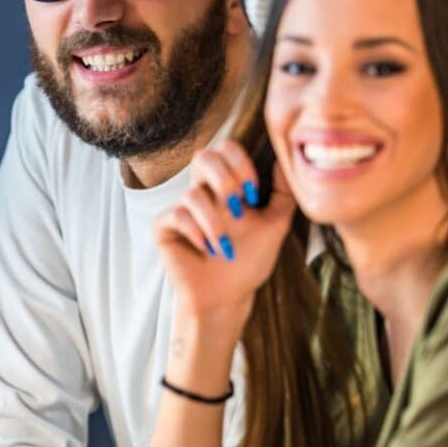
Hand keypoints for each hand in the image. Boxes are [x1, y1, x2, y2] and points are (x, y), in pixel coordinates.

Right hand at [154, 140, 295, 319]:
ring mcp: (181, 209)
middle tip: (237, 207)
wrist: (228, 296)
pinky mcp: (164, 227)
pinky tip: (206, 250)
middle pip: (203, 156)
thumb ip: (282, 194)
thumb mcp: (274, 225)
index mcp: (226, 187)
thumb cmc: (248, 261)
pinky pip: (176, 215)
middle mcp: (202, 193)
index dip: (240, 164)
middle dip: (224, 179)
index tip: (253, 193)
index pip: (227, 150)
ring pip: (193, 194)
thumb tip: (283, 161)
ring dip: (215, 223)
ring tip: (226, 246)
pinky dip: (196, 233)